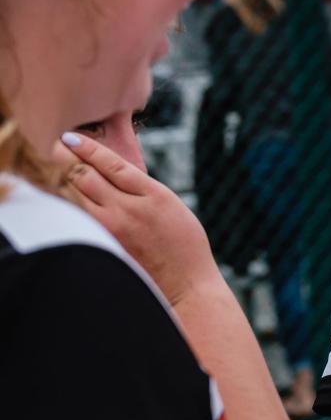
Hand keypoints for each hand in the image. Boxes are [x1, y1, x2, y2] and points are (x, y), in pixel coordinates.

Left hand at [57, 132, 221, 307]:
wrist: (186, 282)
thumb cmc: (184, 242)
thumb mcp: (170, 204)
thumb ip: (141, 187)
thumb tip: (110, 171)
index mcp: (152, 195)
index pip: (111, 164)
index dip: (88, 148)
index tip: (71, 137)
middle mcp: (128, 210)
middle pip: (86, 177)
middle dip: (67, 159)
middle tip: (56, 146)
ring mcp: (113, 229)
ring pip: (77, 196)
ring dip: (66, 180)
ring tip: (59, 168)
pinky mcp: (105, 244)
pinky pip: (81, 216)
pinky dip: (72, 202)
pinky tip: (68, 195)